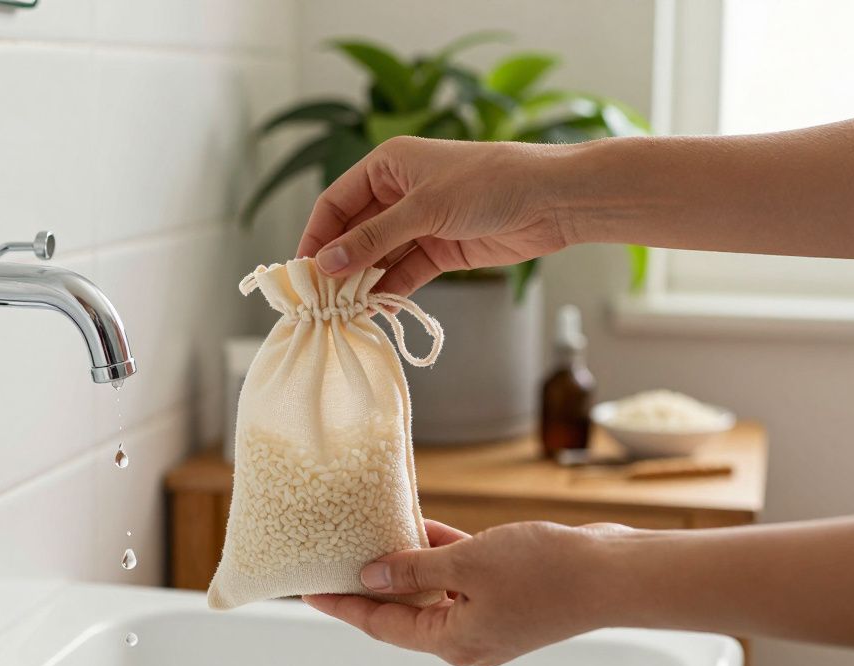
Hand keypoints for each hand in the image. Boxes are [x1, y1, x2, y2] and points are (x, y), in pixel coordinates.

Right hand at [295, 136, 571, 295]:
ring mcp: (421, 222)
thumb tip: (327, 264)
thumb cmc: (488, 184)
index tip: (303, 271)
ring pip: (379, 256)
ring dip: (363, 282)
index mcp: (388, 165)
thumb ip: (374, 238)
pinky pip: (405, 272)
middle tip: (320, 299)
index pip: (336, 202)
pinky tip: (377, 309)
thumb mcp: (424, 209)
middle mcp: (399, 192)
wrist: (551, 200)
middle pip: (355, 232)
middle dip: (339, 264)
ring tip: (344, 311)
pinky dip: (390, 290)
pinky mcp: (442, 248)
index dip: (317, 236)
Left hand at [303, 519, 631, 665]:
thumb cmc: (548, 573)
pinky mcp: (507, 594)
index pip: (379, 624)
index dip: (342, 604)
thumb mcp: (467, 564)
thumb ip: (414, 568)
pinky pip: (460, 575)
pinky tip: (419, 525)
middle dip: (369, 583)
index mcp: (451, 640)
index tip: (309, 588)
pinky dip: (440, 554)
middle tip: (333, 556)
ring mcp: (488, 616)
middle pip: (401, 610)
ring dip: (405, 563)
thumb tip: (372, 573)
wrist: (614, 573)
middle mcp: (465, 635)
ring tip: (368, 534)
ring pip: (432, 589)